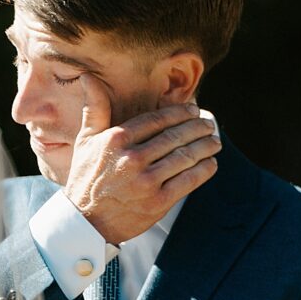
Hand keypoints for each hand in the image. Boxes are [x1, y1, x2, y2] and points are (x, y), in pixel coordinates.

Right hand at [64, 75, 220, 244]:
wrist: (86, 222)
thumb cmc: (86, 178)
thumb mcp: (85, 141)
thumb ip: (94, 108)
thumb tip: (88, 77)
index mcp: (116, 139)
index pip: (157, 119)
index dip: (180, 113)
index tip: (193, 110)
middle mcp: (132, 158)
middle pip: (175, 136)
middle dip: (198, 128)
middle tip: (209, 124)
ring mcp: (146, 181)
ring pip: (185, 157)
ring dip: (205, 147)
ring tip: (214, 141)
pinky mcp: (158, 202)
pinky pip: (189, 180)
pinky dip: (204, 170)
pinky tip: (210, 163)